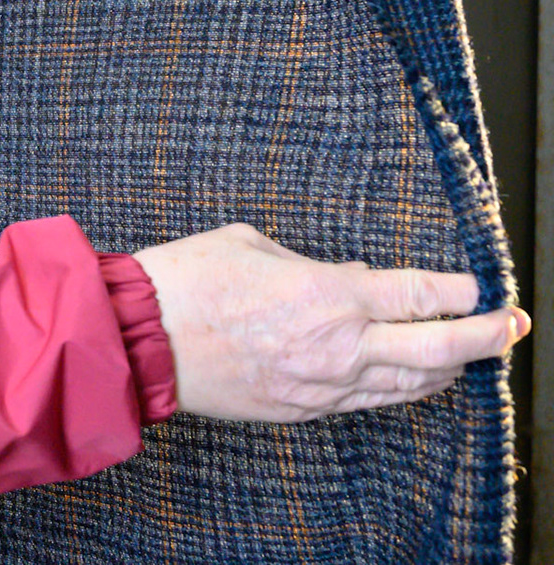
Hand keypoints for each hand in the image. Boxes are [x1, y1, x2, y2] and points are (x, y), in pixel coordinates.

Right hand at [133, 223, 526, 421]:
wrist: (141, 338)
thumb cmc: (187, 280)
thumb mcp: (251, 245)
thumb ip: (310, 262)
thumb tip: (349, 277)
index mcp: (328, 294)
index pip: (421, 296)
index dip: (461, 293)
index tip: (478, 287)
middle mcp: (338, 345)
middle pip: (438, 349)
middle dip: (485, 337)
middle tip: (512, 326)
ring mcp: (322, 384)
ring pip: (410, 385)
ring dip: (449, 370)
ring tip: (471, 358)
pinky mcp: (302, 408)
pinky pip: (368, 402)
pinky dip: (400, 389)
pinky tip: (412, 381)